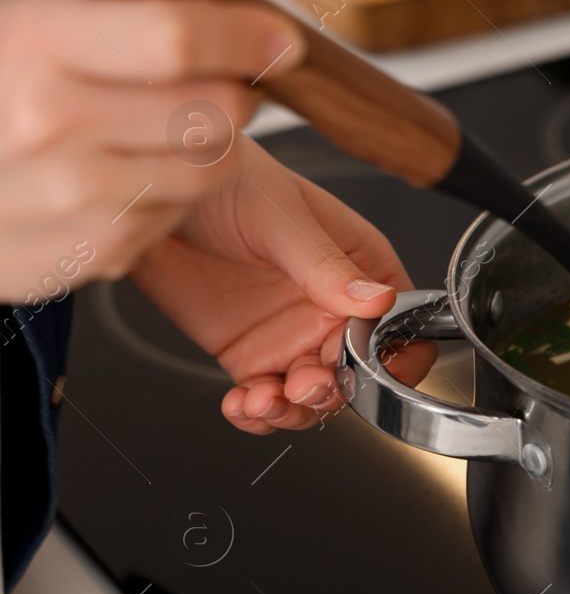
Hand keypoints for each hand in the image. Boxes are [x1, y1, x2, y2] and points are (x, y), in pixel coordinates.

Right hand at [0, 0, 302, 302]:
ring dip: (211, 146)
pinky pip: (179, 216)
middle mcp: (50, 124)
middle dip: (234, 92)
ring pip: (214, 168)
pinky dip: (173, 195)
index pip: (176, 37)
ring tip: (160, 127)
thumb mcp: (41, 14)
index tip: (279, 37)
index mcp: (34, 46)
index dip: (245, 35)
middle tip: (208, 83)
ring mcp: (71, 198)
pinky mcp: (90, 253)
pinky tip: (129, 173)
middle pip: (218, 108)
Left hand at [119, 0, 433, 432]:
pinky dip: (258, 414)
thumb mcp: (279, 218)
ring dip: (296, 409)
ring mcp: (288, 331)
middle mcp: (330, 302)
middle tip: (307, 385)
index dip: (398, 356)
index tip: (374, 373)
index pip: (401, 322)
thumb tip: (377, 299)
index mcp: (357, 263)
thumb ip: (326, 265)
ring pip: (315, 395)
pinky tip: (242, 403)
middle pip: (361, 371)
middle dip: (337, 391)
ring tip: (267, 399)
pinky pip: (265, 400)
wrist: (143, 189)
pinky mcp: (245, 352)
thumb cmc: (222, 179)